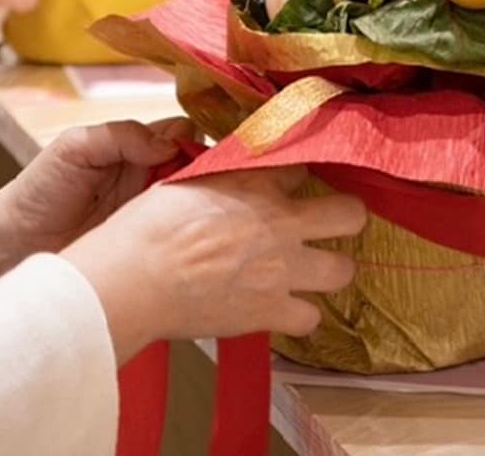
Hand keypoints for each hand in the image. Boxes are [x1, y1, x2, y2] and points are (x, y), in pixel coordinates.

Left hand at [0, 119, 194, 258]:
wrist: (10, 245)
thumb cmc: (38, 191)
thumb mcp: (75, 147)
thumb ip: (121, 135)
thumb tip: (170, 144)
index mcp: (136, 146)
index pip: (182, 132)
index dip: (191, 139)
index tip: (189, 154)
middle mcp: (150, 175)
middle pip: (197, 164)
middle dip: (203, 171)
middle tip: (193, 186)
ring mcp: (151, 210)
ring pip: (194, 198)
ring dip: (196, 202)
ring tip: (189, 211)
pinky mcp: (148, 243)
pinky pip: (178, 232)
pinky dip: (186, 230)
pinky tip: (184, 234)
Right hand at [63, 166, 366, 361]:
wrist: (133, 278)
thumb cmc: (148, 226)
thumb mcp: (190, 179)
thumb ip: (225, 174)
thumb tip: (236, 167)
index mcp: (258, 183)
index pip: (304, 166)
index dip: (297, 177)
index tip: (288, 184)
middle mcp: (281, 224)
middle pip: (351, 214)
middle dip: (346, 217)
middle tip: (332, 222)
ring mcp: (281, 271)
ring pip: (343, 270)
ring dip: (330, 269)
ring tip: (313, 269)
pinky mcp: (269, 312)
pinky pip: (309, 319)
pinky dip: (300, 315)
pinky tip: (284, 307)